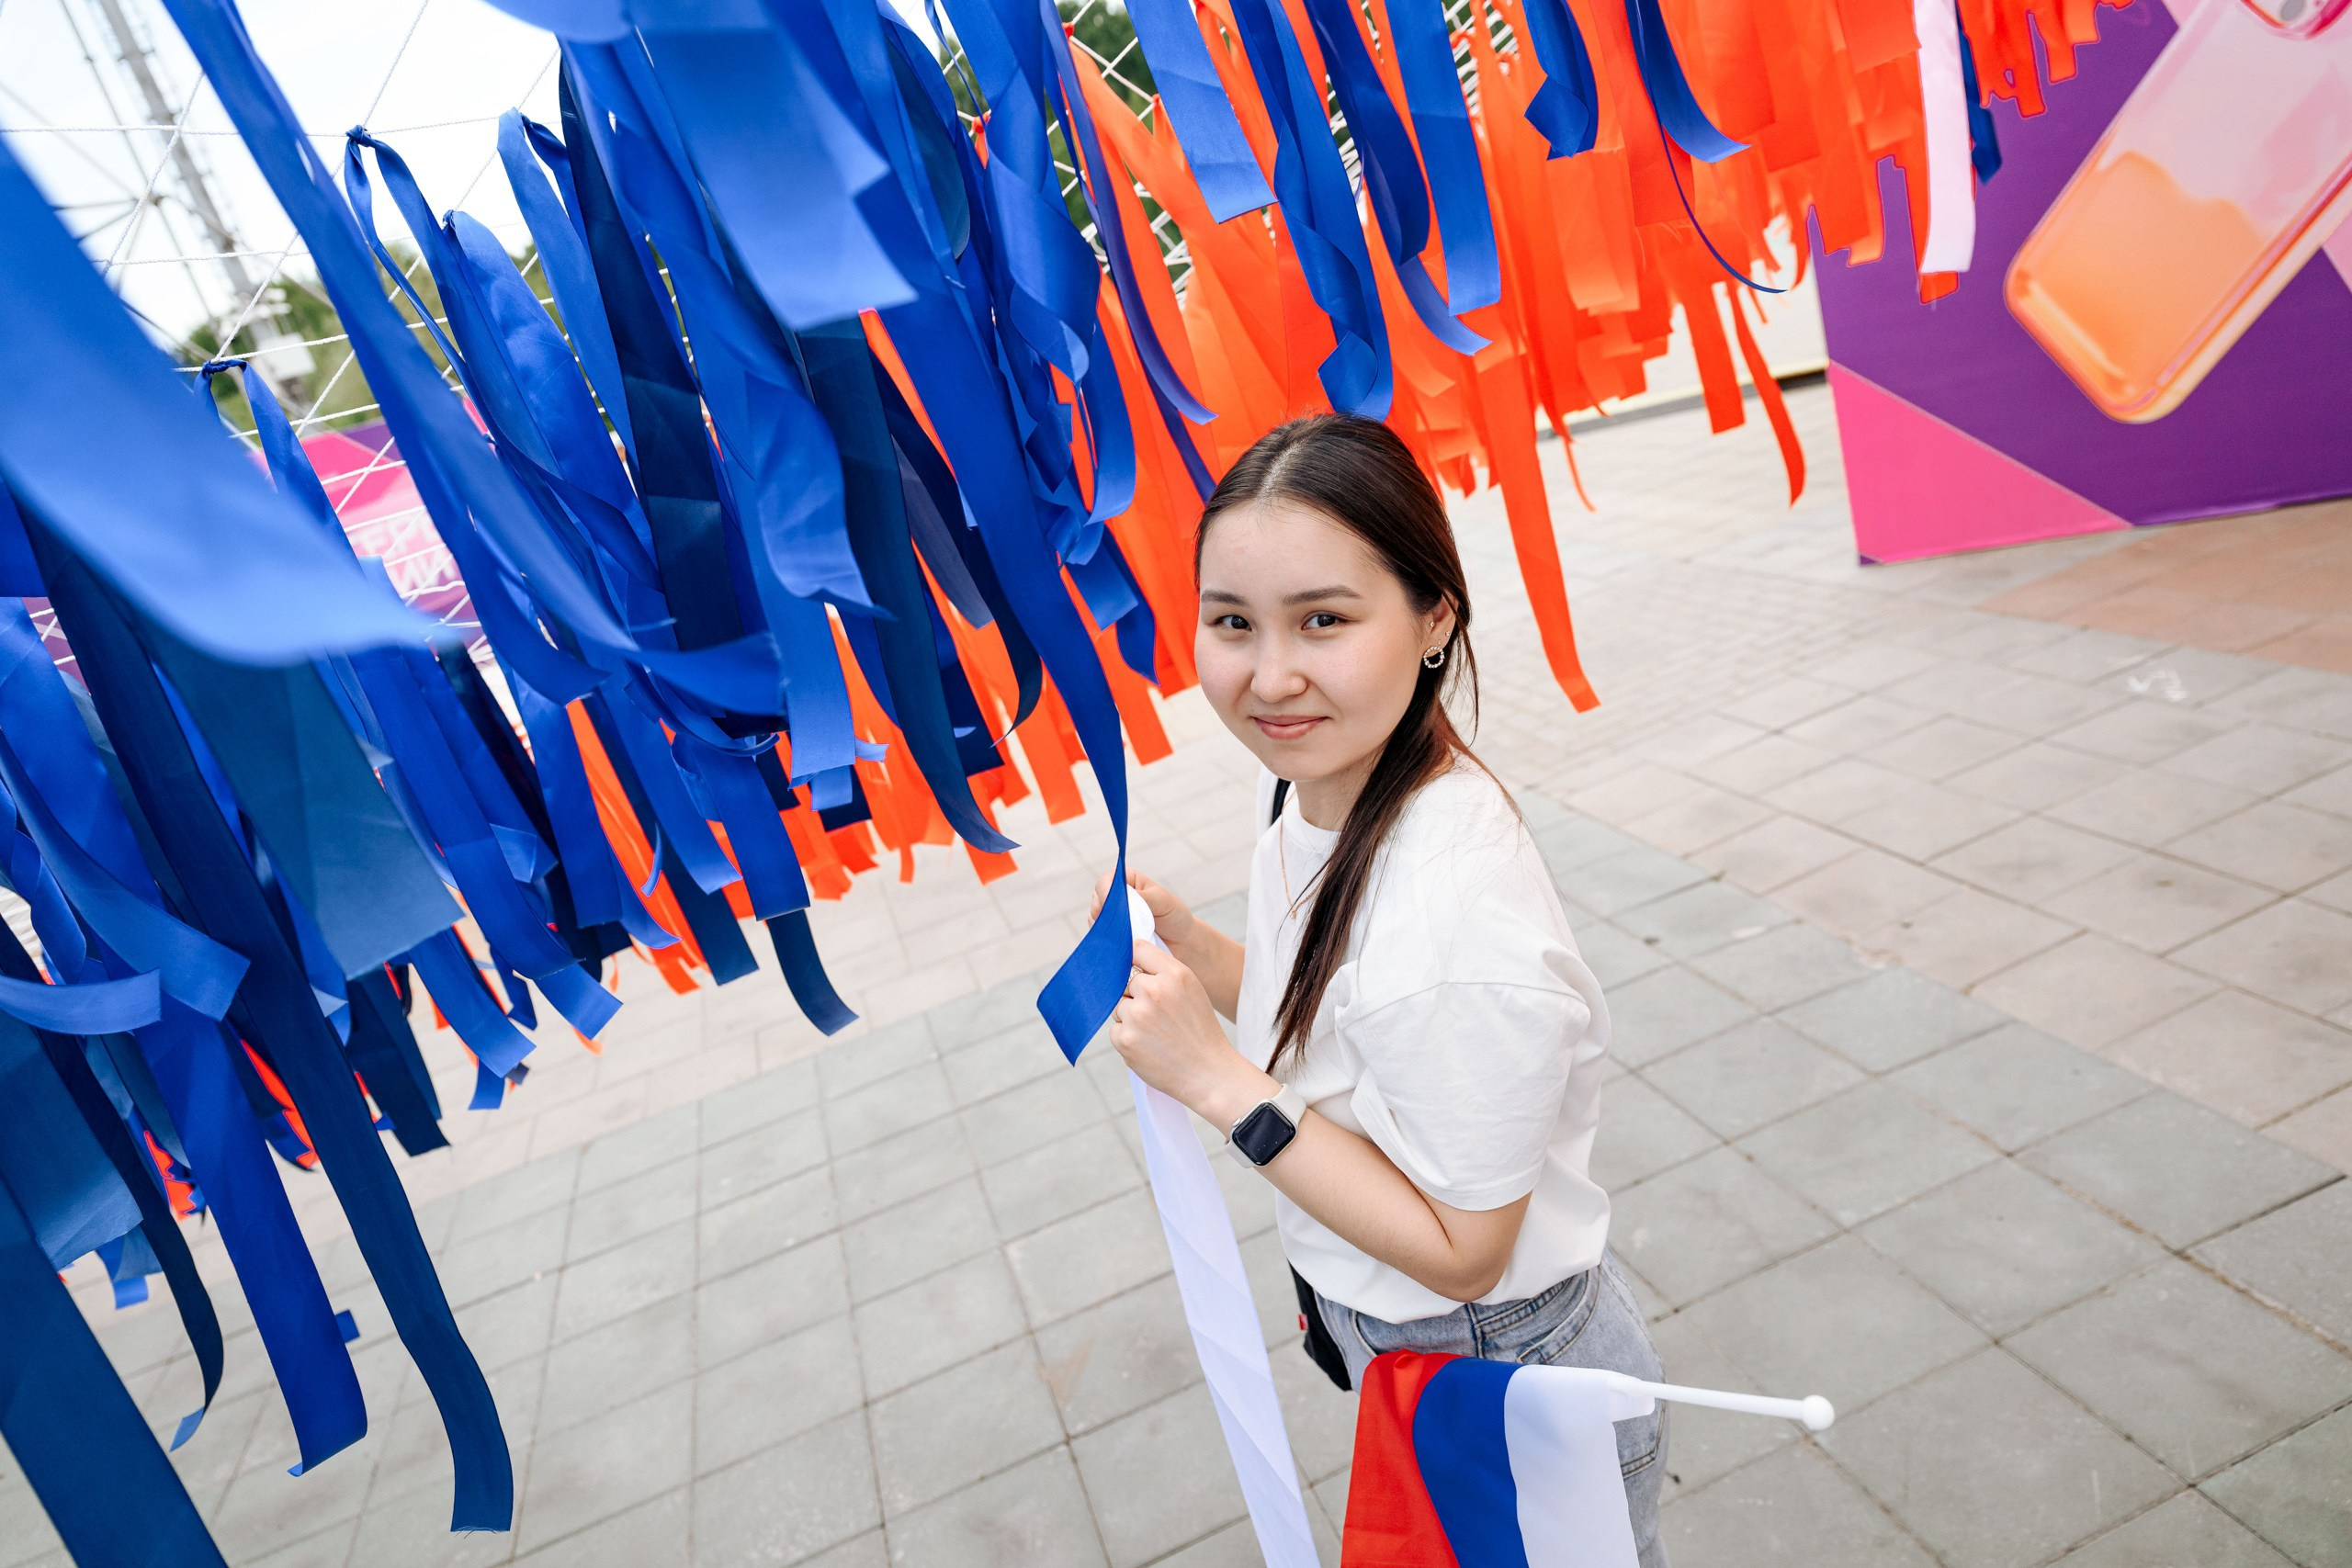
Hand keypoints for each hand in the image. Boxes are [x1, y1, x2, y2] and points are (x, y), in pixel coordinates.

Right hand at [1091, 868, 1198, 952]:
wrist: (1181, 943)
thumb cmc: (1174, 916)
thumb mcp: (1162, 901)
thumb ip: (1141, 896)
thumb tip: (1120, 896)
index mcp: (1127, 880)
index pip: (1106, 882)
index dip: (1106, 893)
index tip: (1115, 907)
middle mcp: (1115, 896)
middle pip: (1097, 902)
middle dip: (1108, 914)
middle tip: (1126, 926)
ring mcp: (1111, 916)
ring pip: (1096, 921)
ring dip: (1110, 930)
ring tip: (1131, 936)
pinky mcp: (1111, 935)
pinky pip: (1101, 937)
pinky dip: (1110, 941)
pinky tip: (1124, 945)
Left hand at [1110, 941, 1273, 1126]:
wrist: (1208, 1072)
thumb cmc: (1199, 1030)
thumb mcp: (1192, 989)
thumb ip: (1163, 971)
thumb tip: (1129, 960)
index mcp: (1174, 974)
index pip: (1137, 948)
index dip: (1135, 961)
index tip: (1138, 972)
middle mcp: (1153, 990)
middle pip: (1124, 980)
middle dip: (1134, 995)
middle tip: (1157, 1015)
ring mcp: (1137, 1015)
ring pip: (1118, 1006)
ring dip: (1130, 1018)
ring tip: (1156, 1033)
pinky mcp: (1125, 1039)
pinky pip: (1115, 1029)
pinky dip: (1128, 1038)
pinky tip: (1150, 1046)